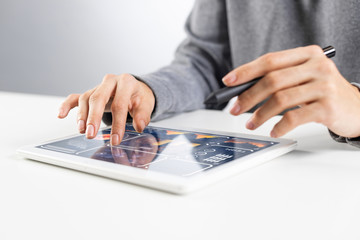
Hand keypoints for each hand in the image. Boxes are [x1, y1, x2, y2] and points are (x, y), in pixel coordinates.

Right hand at [58, 73, 154, 144]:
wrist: (136, 88)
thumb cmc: (139, 97)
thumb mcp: (147, 104)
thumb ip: (143, 115)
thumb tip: (139, 126)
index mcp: (126, 82)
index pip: (119, 104)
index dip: (118, 123)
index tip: (116, 139)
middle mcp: (111, 81)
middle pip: (98, 98)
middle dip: (94, 117)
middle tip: (91, 133)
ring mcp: (99, 86)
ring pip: (86, 98)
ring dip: (82, 115)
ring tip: (82, 130)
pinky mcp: (91, 92)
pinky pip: (76, 97)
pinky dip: (67, 105)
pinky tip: (61, 114)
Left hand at [222, 45, 359, 137]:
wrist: (357, 109)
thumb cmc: (323, 93)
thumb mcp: (304, 78)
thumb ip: (279, 79)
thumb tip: (242, 90)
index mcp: (308, 54)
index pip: (270, 60)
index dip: (246, 71)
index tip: (228, 81)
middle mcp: (317, 66)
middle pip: (272, 79)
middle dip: (248, 96)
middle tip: (235, 109)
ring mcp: (324, 86)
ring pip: (280, 99)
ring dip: (260, 114)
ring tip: (251, 124)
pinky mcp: (328, 107)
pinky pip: (294, 117)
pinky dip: (279, 126)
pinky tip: (273, 131)